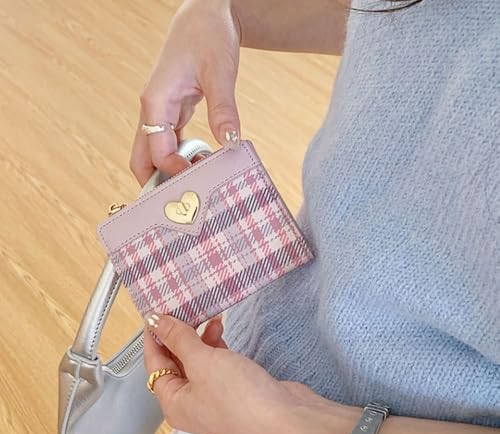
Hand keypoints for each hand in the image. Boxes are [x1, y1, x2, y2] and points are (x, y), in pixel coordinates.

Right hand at [130, 0, 240, 185]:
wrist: (204, 15)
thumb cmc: (207, 35)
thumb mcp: (219, 72)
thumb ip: (223, 109)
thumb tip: (230, 143)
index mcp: (155, 100)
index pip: (155, 151)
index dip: (174, 170)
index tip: (199, 178)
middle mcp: (153, 109)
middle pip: (142, 158)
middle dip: (155, 183)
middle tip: (181, 202)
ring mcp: (161, 111)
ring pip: (154, 153)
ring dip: (169, 172)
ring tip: (196, 182)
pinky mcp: (172, 111)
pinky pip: (168, 143)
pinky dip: (179, 157)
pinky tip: (200, 163)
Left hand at [143, 314, 307, 433]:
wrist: (285, 418)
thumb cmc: (237, 395)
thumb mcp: (202, 361)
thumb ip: (178, 338)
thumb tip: (155, 321)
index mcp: (174, 403)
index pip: (154, 365)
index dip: (154, 337)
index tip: (155, 311)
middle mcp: (189, 404)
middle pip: (176, 363)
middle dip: (180, 335)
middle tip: (184, 309)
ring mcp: (213, 398)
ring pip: (197, 362)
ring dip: (200, 339)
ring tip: (211, 318)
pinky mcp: (233, 391)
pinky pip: (215, 364)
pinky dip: (216, 347)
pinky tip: (222, 331)